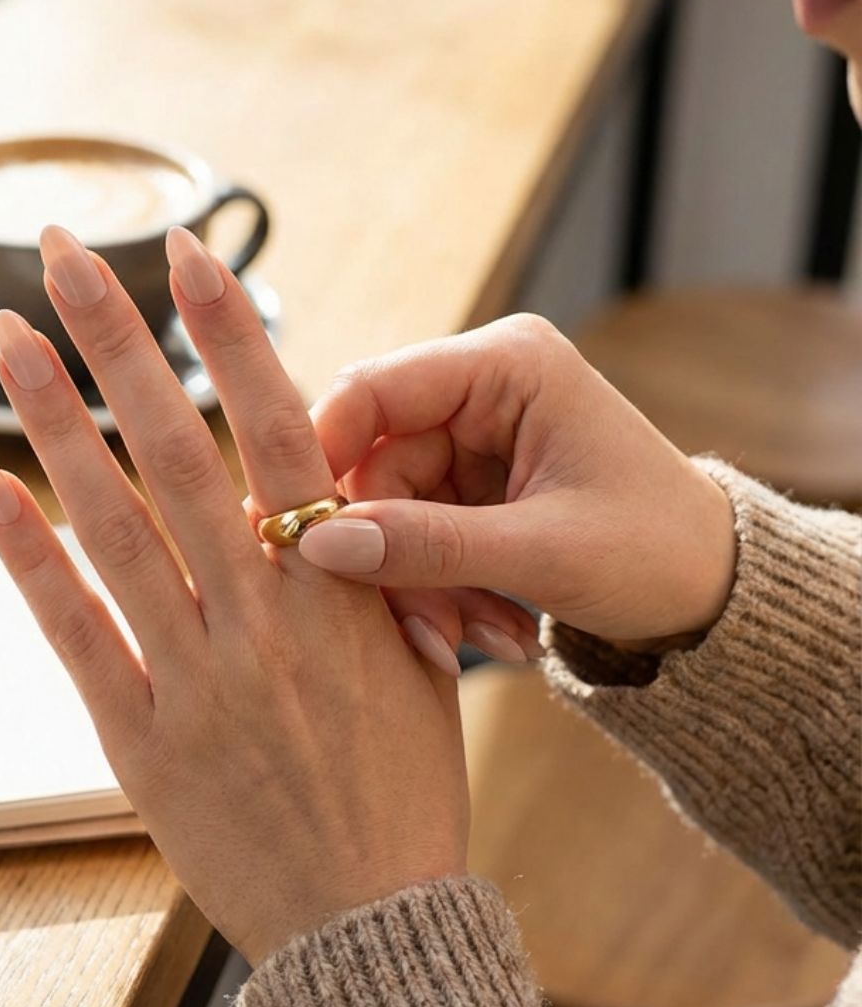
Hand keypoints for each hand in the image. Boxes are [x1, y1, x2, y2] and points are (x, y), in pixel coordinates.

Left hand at [0, 225, 467, 966]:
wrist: (375, 925)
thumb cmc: (404, 795)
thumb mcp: (416, 669)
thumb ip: (366, 578)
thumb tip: (325, 505)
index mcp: (343, 593)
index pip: (282, 432)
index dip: (228, 336)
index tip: (183, 253)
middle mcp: (266, 620)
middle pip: (179, 453)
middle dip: (118, 341)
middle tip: (64, 252)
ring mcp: (198, 679)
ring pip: (115, 526)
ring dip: (58, 424)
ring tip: (11, 339)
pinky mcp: (142, 741)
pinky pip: (76, 634)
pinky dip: (30, 558)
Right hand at [294, 315, 737, 653]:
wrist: (715, 595)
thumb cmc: (658, 552)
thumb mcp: (544, 553)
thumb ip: (428, 546)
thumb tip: (319, 545)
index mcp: (508, 364)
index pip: (372, 389)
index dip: (323, 457)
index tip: (292, 534)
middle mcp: (483, 388)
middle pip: (374, 462)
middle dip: (389, 553)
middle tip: (421, 632)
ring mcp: (475, 438)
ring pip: (389, 509)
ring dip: (419, 585)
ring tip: (470, 642)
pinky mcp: (474, 485)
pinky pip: (417, 534)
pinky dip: (440, 589)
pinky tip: (486, 631)